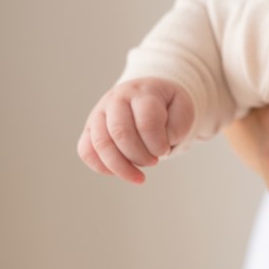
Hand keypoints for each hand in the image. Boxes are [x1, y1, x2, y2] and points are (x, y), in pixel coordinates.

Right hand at [77, 77, 193, 184]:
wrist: (150, 95)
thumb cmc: (167, 106)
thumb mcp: (182, 109)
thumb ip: (177, 127)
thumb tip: (157, 148)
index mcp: (143, 92)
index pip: (146, 121)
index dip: (157, 143)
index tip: (165, 150)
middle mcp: (117, 99)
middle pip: (120, 133)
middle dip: (139, 156)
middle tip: (154, 162)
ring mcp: (100, 113)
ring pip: (100, 144)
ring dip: (121, 167)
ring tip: (139, 176)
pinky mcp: (90, 128)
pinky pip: (86, 151)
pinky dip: (102, 167)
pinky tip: (120, 172)